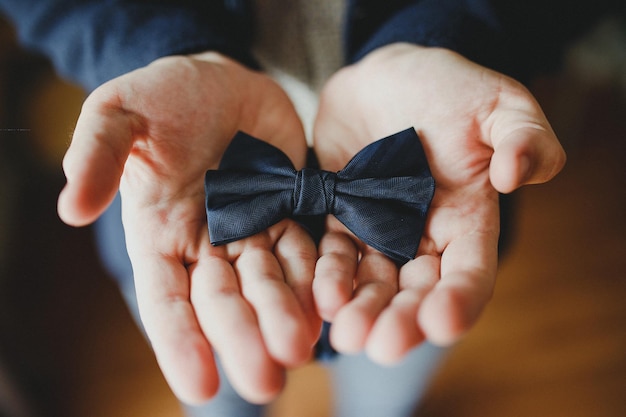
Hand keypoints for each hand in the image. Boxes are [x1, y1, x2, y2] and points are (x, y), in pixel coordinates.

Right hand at [57, 52, 319, 403]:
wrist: (222, 80)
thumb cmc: (164, 95)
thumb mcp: (120, 112)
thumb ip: (96, 155)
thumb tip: (70, 209)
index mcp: (158, 231)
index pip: (165, 298)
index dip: (180, 342)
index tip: (199, 387)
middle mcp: (205, 243)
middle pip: (223, 302)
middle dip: (243, 340)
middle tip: (267, 380)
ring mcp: (250, 230)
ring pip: (268, 283)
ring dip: (283, 317)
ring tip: (301, 349)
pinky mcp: (288, 212)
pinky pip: (302, 250)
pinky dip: (313, 277)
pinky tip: (327, 304)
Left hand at [312, 43, 565, 361]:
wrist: (387, 77)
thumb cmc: (448, 88)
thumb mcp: (499, 105)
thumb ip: (523, 138)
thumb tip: (516, 175)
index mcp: (469, 218)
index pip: (470, 271)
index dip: (460, 299)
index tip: (442, 323)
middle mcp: (425, 236)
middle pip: (416, 291)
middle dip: (401, 320)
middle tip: (382, 346)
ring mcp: (380, 230)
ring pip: (373, 282)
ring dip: (361, 310)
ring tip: (346, 335)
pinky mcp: (342, 217)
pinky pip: (335, 254)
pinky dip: (329, 277)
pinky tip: (321, 297)